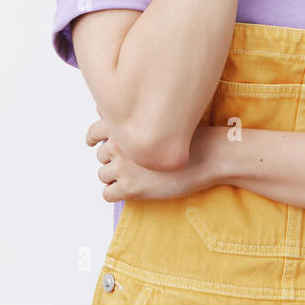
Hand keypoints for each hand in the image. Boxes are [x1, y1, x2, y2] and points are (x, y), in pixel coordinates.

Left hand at [86, 119, 220, 202]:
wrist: (210, 156)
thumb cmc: (192, 137)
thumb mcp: (164, 118)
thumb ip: (136, 117)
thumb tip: (113, 110)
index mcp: (125, 126)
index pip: (94, 132)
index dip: (95, 138)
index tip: (96, 142)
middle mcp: (119, 145)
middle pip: (100, 156)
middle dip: (113, 159)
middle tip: (133, 163)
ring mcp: (123, 167)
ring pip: (103, 176)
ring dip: (115, 177)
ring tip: (138, 176)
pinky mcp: (129, 188)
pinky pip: (108, 195)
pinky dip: (117, 194)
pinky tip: (134, 189)